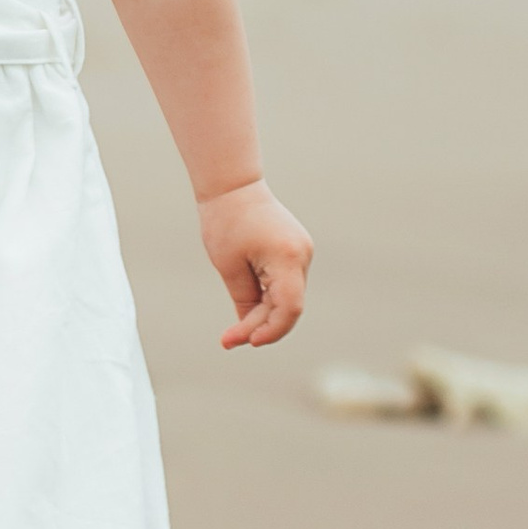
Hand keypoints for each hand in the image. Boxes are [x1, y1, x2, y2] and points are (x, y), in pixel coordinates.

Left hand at [199, 178, 312, 350]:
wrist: (233, 186)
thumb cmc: (225, 221)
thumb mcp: (229, 267)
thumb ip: (244, 300)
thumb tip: (251, 329)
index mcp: (287, 257)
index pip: (289, 307)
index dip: (271, 330)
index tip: (247, 342)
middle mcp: (301, 256)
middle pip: (288, 305)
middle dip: (260, 326)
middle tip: (228, 340)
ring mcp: (302, 253)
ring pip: (287, 298)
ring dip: (263, 315)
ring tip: (232, 330)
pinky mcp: (295, 252)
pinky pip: (285, 285)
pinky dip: (267, 300)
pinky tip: (246, 310)